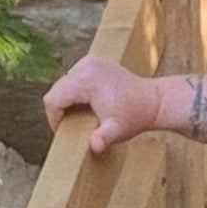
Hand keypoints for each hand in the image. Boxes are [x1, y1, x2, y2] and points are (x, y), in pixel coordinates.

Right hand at [42, 52, 159, 155]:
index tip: (62, 130)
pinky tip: (87, 103)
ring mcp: (90, 61)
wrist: (153, 101)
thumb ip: (103, 139)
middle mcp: (86, 66)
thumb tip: (94, 146)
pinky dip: (76, 90)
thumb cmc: (135, 115)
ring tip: (80, 115)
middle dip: (60, 109)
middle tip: (71, 126)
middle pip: (57, 90)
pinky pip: (74, 77)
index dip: (53, 117)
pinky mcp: (94, 61)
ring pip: (64, 83)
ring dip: (68, 99)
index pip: (53, 99)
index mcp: (87, 80)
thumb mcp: (116, 131)